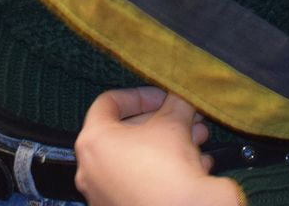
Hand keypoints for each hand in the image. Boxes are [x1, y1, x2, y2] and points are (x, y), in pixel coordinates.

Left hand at [74, 89, 238, 205]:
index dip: (140, 95)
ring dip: (169, 144)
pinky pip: (141, 182)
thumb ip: (174, 103)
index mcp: (93, 142)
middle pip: (126, 133)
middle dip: (161, 122)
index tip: (163, 97)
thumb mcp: (173, 124)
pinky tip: (195, 165)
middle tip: (184, 117)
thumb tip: (179, 97)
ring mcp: (103, 193)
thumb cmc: (168, 169)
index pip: (109, 103)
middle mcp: (91, 169)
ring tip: (197, 140)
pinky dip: (165, 171)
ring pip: (137, 159)